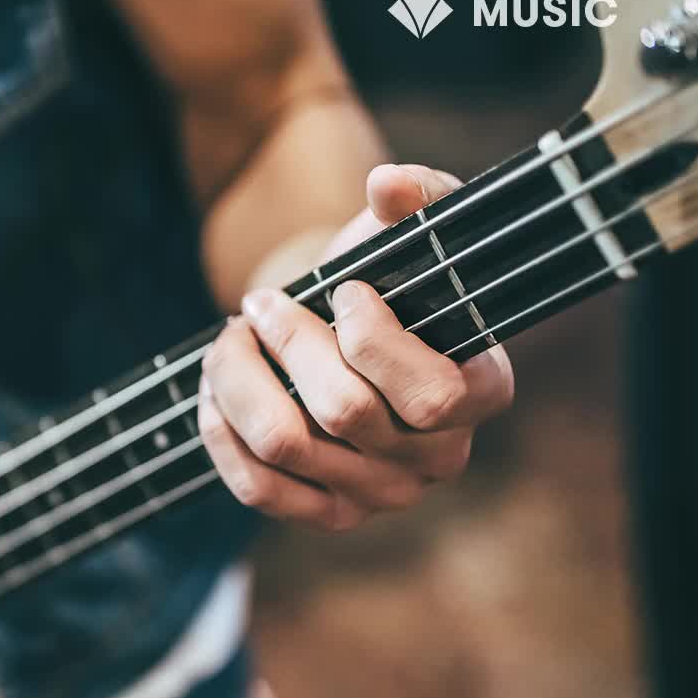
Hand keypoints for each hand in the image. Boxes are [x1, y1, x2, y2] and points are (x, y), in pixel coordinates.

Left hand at [199, 164, 515, 529]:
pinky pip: (257, 488)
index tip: (345, 291)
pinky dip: (221, 431)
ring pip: (286, 444)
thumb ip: (417, 196)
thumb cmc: (383, 276)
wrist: (337, 326)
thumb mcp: (408, 229)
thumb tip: (388, 184)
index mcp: (483, 392)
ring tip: (230, 336)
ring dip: (240, 378)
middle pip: (345, 412)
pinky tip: (214, 389)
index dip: (373, 340)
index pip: (432, 396)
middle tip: (262, 304)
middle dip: (289, 342)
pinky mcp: (326, 513)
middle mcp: (441, 456)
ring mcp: (383, 495)